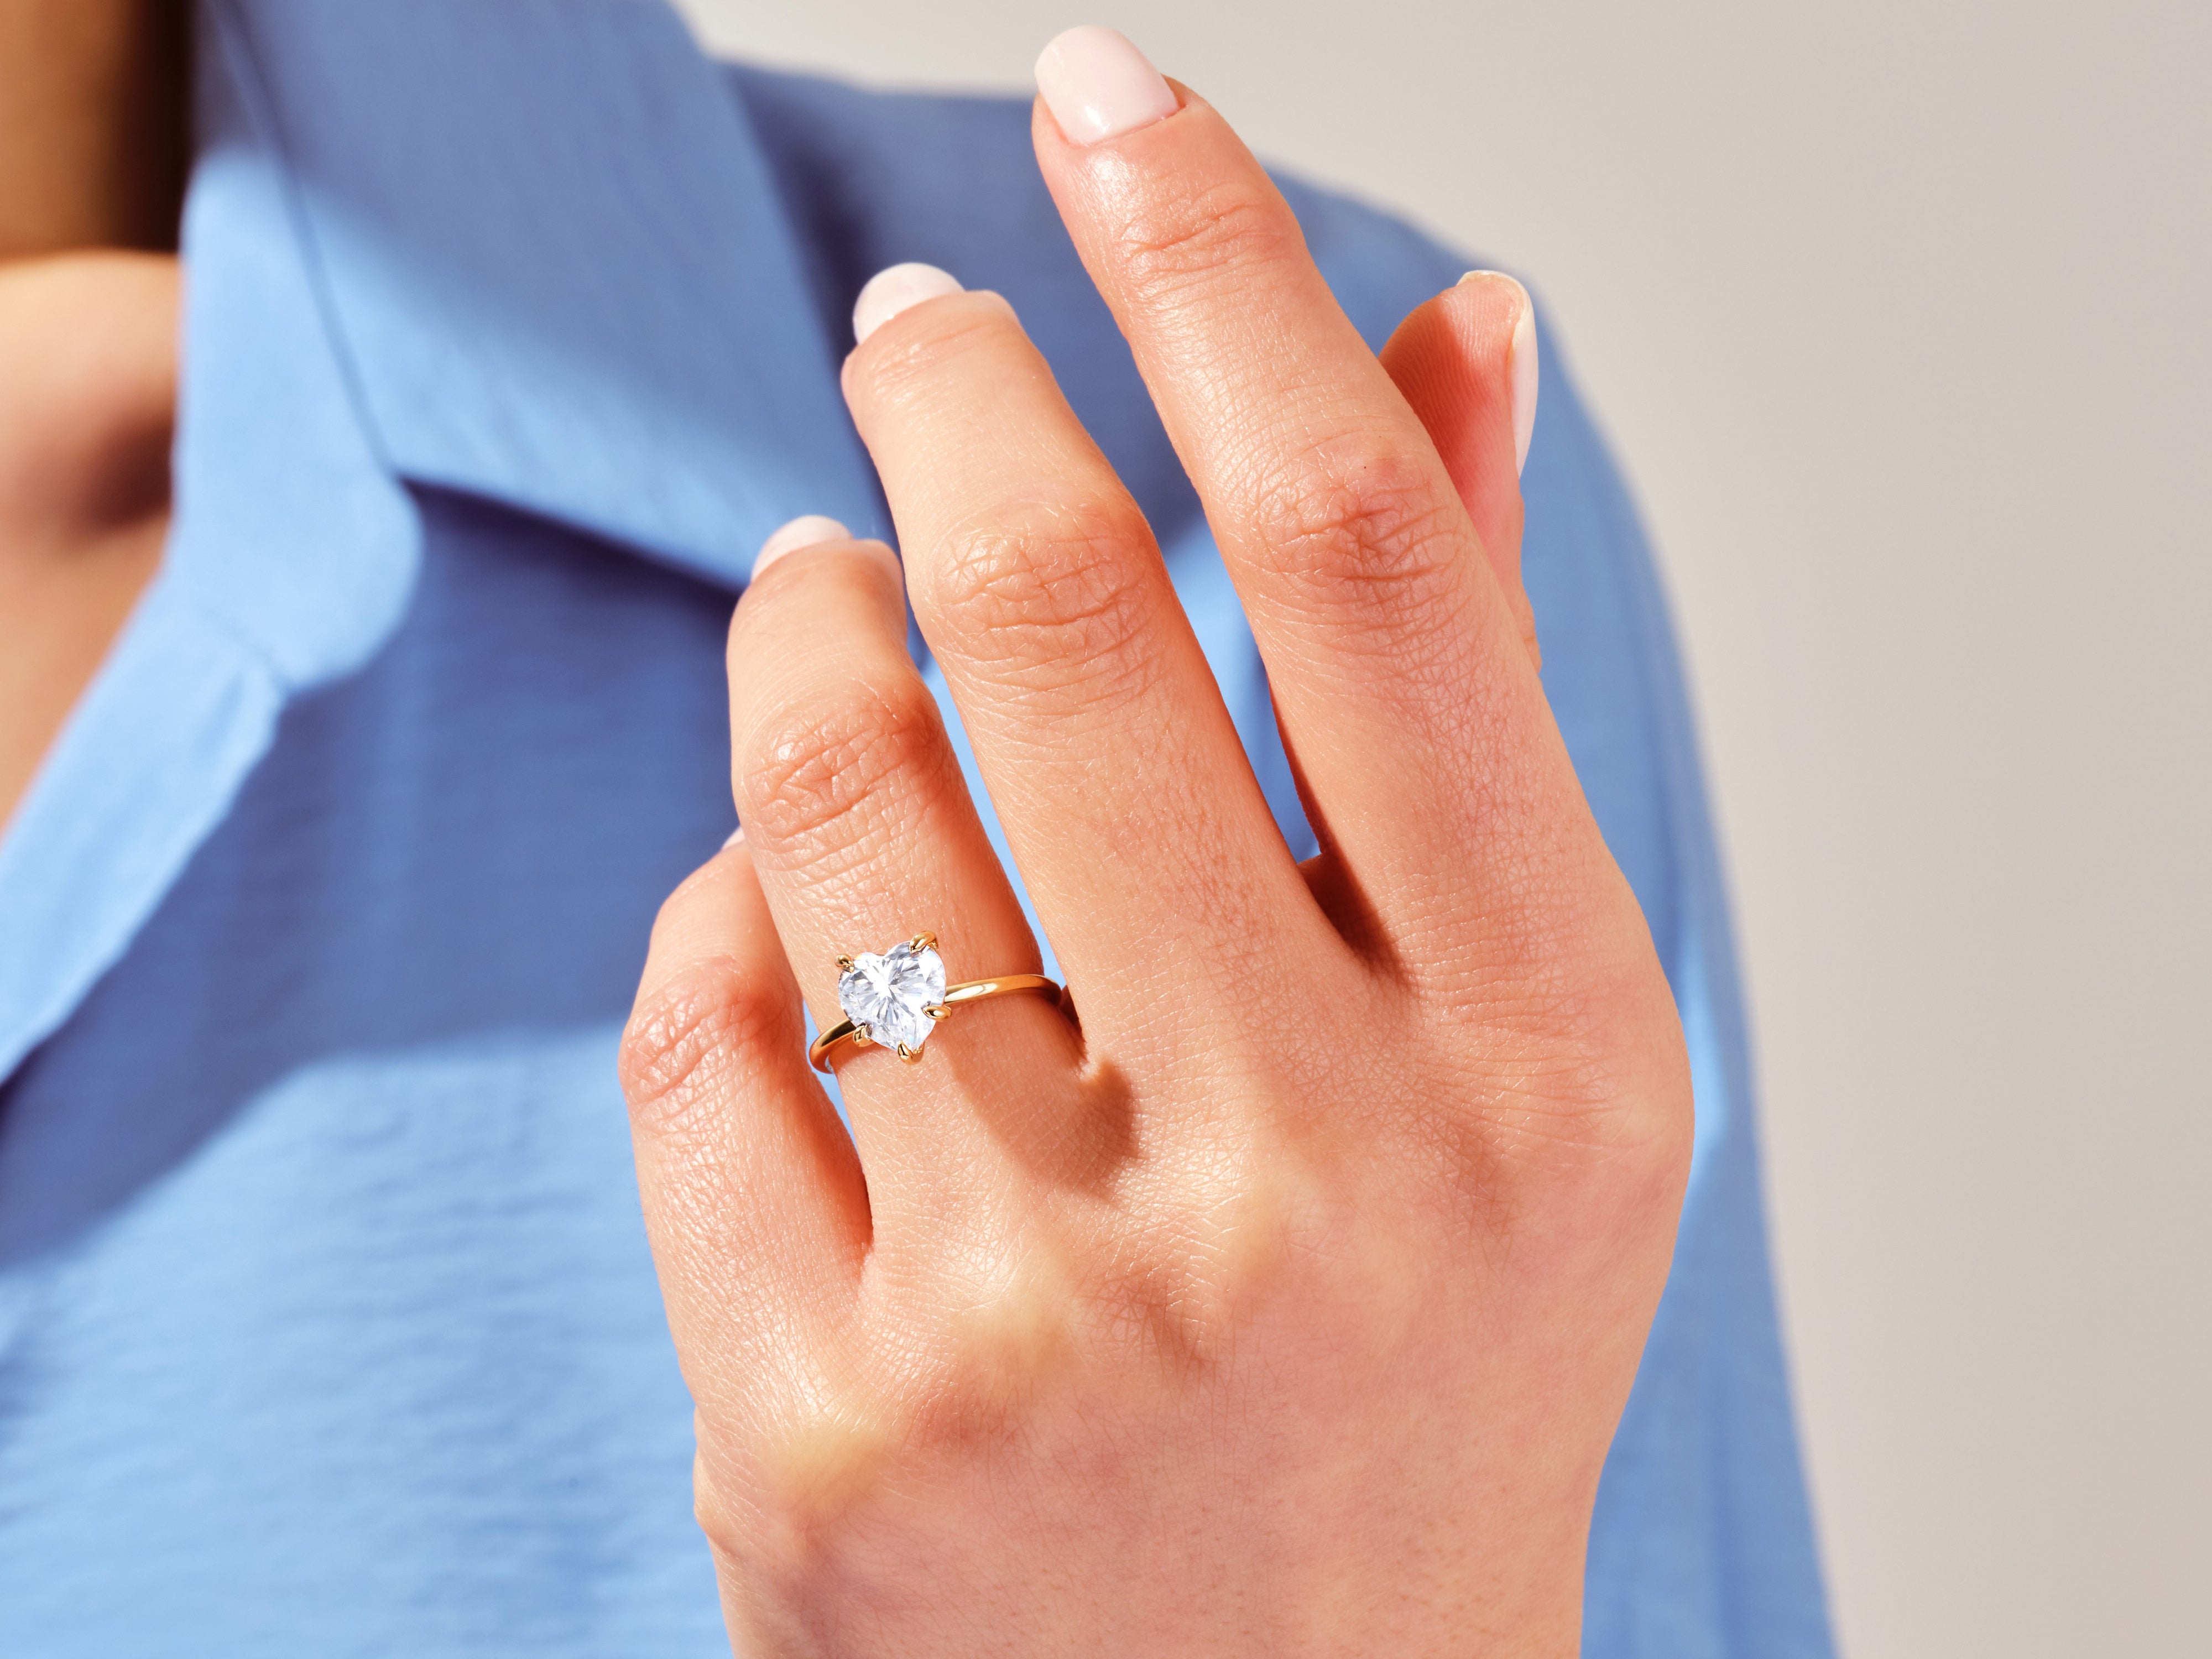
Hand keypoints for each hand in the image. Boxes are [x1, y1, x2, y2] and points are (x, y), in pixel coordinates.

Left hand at [619, 28, 1689, 1656]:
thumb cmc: (1414, 1358)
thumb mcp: (1517, 1051)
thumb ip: (1457, 694)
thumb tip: (1448, 331)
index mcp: (1540, 1066)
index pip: (1366, 568)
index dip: (1229, 283)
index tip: (1124, 115)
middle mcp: (1311, 1187)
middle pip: (1065, 635)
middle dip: (959, 403)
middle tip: (913, 323)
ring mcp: (1047, 1322)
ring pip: (825, 816)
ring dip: (810, 645)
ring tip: (834, 595)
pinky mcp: (818, 1430)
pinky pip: (697, 1025)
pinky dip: (728, 920)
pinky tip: (796, 929)